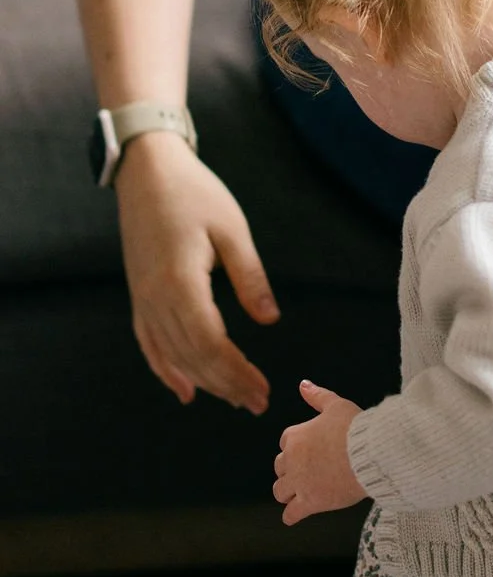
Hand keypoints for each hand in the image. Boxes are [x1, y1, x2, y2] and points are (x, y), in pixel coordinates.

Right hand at [115, 131, 279, 413]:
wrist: (147, 173)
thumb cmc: (195, 194)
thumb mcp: (231, 229)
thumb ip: (250, 276)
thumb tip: (270, 319)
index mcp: (181, 281)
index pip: (209, 342)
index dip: (235, 370)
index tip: (262, 388)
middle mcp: (155, 298)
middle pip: (191, 356)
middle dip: (226, 384)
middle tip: (258, 403)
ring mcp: (142, 299)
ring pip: (172, 355)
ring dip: (204, 380)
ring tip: (234, 399)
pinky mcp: (138, 295)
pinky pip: (149, 343)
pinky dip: (167, 370)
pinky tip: (185, 390)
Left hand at [274, 381, 367, 523]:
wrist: (369, 454)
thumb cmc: (355, 428)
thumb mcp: (336, 405)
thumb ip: (317, 396)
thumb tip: (303, 385)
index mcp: (295, 436)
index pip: (286, 442)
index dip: (297, 446)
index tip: (309, 449)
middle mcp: (292, 460)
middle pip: (280, 467)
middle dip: (291, 469)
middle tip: (308, 471)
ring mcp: (299, 483)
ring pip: (280, 491)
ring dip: (288, 491)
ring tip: (300, 492)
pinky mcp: (309, 503)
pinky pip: (290, 514)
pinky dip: (291, 515)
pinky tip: (296, 514)